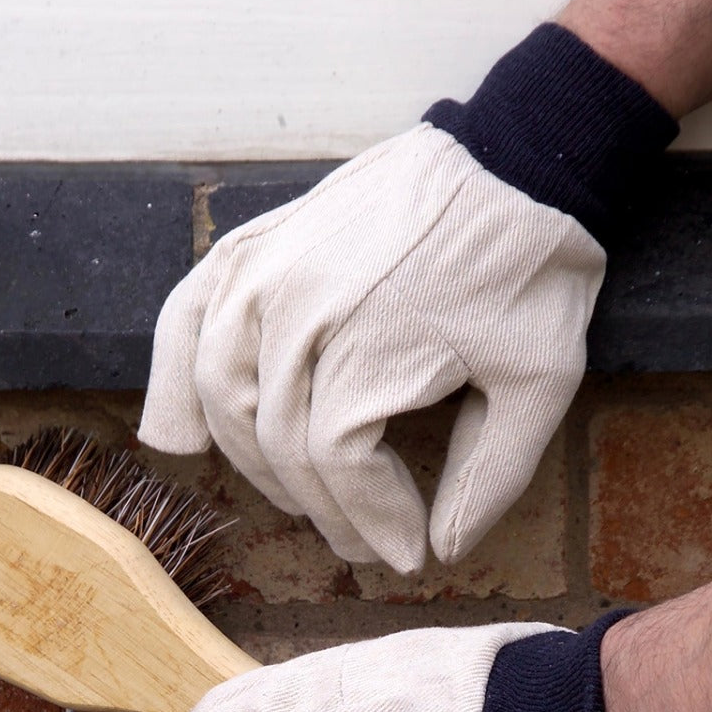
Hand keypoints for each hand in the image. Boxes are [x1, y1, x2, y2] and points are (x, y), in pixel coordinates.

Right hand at [139, 123, 604, 574]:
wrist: (518, 157)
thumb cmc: (531, 271)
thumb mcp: (538, 385)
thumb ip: (488, 477)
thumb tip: (443, 549)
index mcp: (367, 348)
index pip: (337, 466)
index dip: (369, 521)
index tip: (405, 553)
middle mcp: (298, 311)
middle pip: (277, 441)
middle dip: (320, 506)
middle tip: (360, 538)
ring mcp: (267, 270)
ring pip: (219, 390)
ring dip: (248, 458)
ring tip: (293, 494)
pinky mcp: (257, 244)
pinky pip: (186, 316)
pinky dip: (173, 374)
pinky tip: (184, 428)